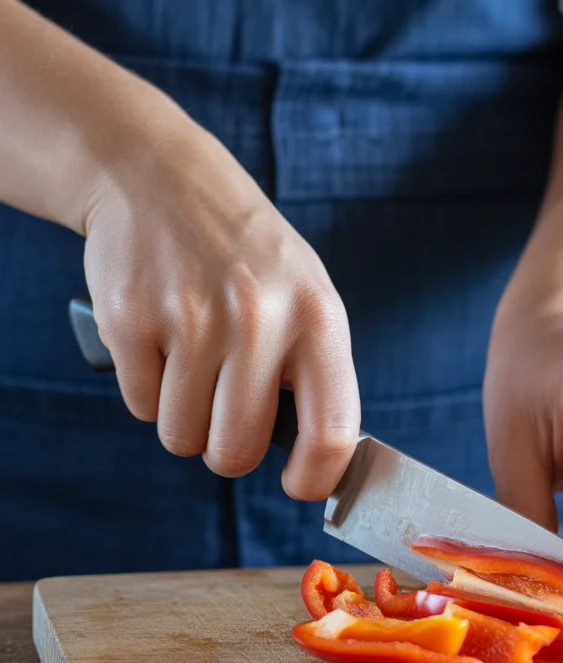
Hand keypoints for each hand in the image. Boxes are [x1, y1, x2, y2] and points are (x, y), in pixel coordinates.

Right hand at [82, 124, 358, 500]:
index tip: (299, 485)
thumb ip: (317, 375)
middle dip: (227, 449)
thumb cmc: (251, 260)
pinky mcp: (131, 317)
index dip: (316, 478)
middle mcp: (260, 319)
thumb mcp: (309, 299)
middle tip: (227, 413)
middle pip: (236, 452)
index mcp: (319, 319)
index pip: (332, 431)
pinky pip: (139, 405)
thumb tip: (321, 463)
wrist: (162, 176)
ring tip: (194, 363)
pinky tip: (162, 341)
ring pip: (181, 436)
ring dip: (184, 418)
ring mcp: (192, 317)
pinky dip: (147, 389)